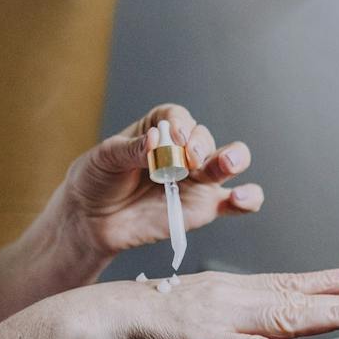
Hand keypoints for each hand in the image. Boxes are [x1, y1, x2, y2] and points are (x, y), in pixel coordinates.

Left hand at [55, 103, 262, 258]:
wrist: (90, 219)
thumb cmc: (97, 180)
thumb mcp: (105, 157)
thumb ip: (131, 149)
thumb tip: (154, 140)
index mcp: (161, 128)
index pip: (178, 118)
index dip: (178, 126)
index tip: (171, 138)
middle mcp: (184, 150)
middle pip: (204, 139)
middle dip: (200, 144)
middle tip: (188, 157)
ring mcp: (197, 179)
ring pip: (229, 163)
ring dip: (232, 159)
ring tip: (224, 164)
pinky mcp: (204, 208)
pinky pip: (235, 203)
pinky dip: (247, 198)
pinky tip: (241, 198)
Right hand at [60, 268, 338, 338]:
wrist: (95, 321)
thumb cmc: (126, 323)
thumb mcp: (178, 320)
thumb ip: (210, 328)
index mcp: (221, 290)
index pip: (280, 284)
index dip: (319, 283)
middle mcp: (229, 297)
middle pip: (293, 297)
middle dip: (338, 299)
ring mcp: (222, 320)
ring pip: (287, 319)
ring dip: (330, 318)